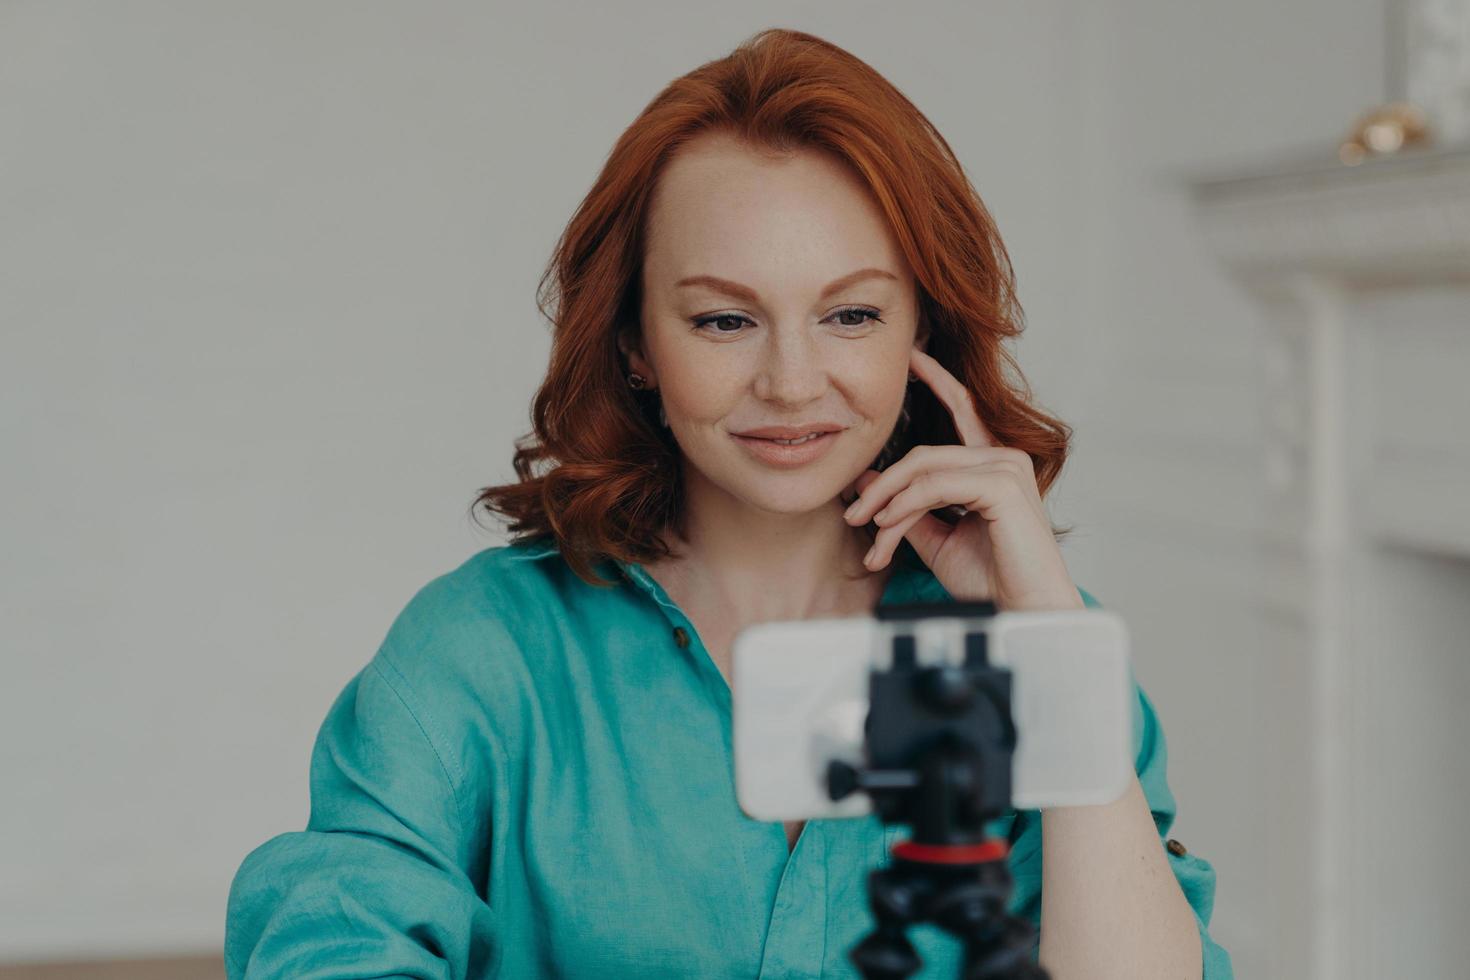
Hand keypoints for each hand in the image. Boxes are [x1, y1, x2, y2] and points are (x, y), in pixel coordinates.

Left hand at [841, 348, 1082, 611]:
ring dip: (888, 502)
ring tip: (870, 533)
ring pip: (924, 470)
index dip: (938, 380)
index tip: (913, 356)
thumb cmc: (988, 580)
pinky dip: (905, 505)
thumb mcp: (936, 539)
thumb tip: (869, 481)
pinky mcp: (1003, 485)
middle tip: (852, 515)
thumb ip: (907, 508)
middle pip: (924, 455)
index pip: (962, 411)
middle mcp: (1004, 458)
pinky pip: (935, 485)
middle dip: (882, 485)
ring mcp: (1007, 468)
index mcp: (993, 465)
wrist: (1019, 614)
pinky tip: (888, 526)